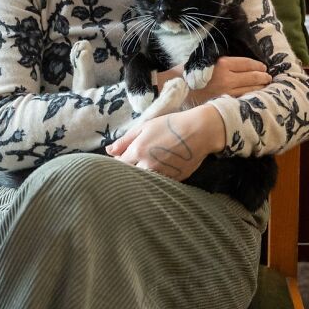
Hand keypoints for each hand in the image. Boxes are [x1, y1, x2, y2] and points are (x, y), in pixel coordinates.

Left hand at [106, 105, 225, 180]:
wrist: (200, 131)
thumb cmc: (171, 124)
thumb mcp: (145, 126)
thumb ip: (125, 140)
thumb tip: (108, 151)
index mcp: (138, 151)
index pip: (119, 164)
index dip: (119, 161)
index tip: (123, 156)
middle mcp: (148, 166)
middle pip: (130, 175)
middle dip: (129, 170)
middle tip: (135, 161)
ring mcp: (161, 175)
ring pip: (144, 181)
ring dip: (142, 176)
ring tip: (149, 165)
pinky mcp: (174, 180)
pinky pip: (159, 183)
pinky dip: (156, 179)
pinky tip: (161, 168)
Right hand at [182, 56, 270, 105]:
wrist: (176, 90)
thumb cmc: (188, 73)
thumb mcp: (205, 61)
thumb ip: (222, 62)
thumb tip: (240, 64)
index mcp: (223, 64)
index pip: (247, 63)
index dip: (258, 65)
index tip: (263, 67)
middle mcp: (227, 78)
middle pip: (252, 77)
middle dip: (263, 77)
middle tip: (268, 78)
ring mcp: (226, 92)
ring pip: (250, 90)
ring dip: (260, 88)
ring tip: (265, 87)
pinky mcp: (223, 103)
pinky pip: (241, 100)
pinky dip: (250, 97)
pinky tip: (254, 97)